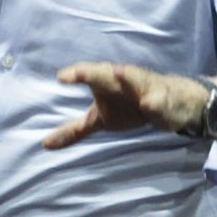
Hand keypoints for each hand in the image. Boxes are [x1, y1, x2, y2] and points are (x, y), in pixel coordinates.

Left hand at [44, 63, 201, 149]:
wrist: (170, 101)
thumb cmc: (127, 105)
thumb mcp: (98, 119)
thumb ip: (74, 130)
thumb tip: (45, 145)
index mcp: (104, 81)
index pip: (87, 76)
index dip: (75, 75)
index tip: (60, 77)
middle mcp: (121, 80)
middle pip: (105, 74)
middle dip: (91, 72)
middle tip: (77, 73)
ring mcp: (143, 88)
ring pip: (135, 79)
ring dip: (128, 76)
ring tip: (119, 72)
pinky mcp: (161, 100)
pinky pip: (158, 101)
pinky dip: (154, 102)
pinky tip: (148, 105)